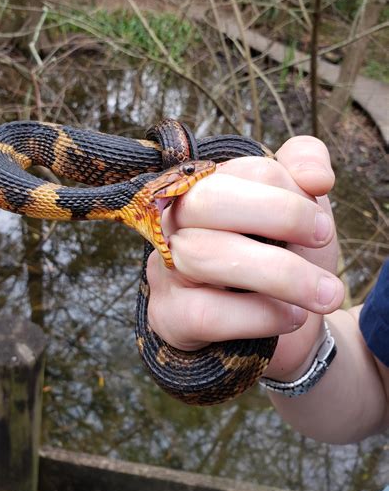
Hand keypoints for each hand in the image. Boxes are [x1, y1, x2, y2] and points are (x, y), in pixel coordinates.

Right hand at [147, 136, 344, 380]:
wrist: (284, 324)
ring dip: (281, 274)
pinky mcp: (168, 315)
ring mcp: (165, 267)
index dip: (293, 193)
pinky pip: (205, 312)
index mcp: (208, 185)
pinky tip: (290, 318)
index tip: (323, 227)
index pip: (246, 171)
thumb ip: (307, 166)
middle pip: (207, 199)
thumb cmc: (284, 255)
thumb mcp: (302, 205)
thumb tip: (316, 177)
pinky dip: (259, 316)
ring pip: (204, 255)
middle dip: (281, 216)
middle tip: (325, 240)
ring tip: (325, 294)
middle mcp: (176, 220)